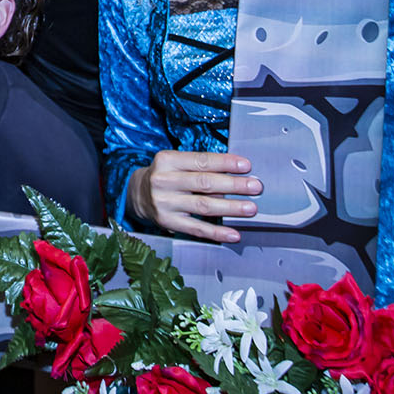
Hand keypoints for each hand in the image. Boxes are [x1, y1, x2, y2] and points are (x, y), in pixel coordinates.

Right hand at [127, 151, 260, 243]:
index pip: (201, 161)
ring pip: (203, 206)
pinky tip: (234, 233)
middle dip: (233, 185)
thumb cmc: (167, 176)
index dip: (225, 163)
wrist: (137, 195)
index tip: (247, 165)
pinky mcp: (167, 222)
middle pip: (204, 183)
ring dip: (230, 208)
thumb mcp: (177, 163)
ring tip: (250, 208)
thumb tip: (236, 175)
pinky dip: (217, 232)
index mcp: (167, 160)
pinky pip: (196, 229)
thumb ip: (201, 167)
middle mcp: (163, 181)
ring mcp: (164, 203)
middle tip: (255, 187)